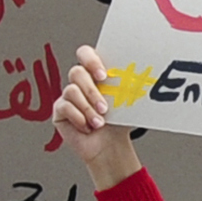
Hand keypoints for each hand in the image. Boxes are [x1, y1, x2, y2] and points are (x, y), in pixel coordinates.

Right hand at [55, 45, 139, 186]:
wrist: (110, 146)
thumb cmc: (118, 122)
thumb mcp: (125, 101)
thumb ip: (126, 86)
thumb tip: (140, 75)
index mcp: (94, 73)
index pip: (85, 54)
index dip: (90, 60)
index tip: (103, 75)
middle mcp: (79, 82)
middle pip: (77, 72)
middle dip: (91, 91)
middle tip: (104, 107)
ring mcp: (68, 95)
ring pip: (71, 91)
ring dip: (88, 109)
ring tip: (99, 123)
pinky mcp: (60, 110)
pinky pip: (65, 107)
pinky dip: (79, 119)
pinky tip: (88, 128)